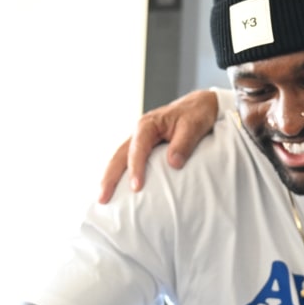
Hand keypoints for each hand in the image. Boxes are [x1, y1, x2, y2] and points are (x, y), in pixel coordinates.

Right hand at [98, 89, 220, 202]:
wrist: (200, 105)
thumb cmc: (197, 114)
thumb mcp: (193, 126)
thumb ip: (183, 144)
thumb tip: (173, 164)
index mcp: (148, 124)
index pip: (138, 148)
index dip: (135, 168)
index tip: (136, 187)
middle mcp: (139, 132)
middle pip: (119, 156)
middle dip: (109, 178)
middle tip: (103, 199)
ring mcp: (140, 140)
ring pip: (119, 159)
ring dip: (111, 178)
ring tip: (103, 199)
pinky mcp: (144, 147)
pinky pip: (128, 161)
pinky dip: (120, 174)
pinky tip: (117, 190)